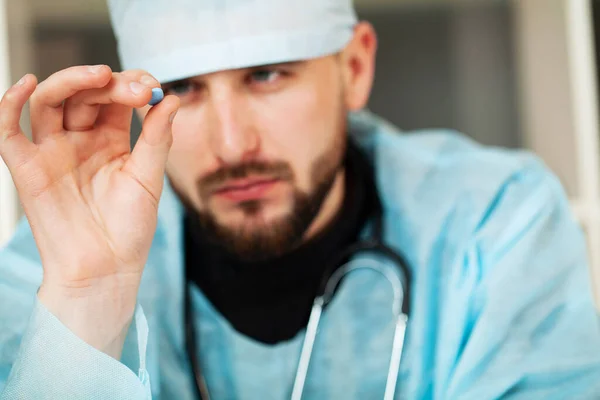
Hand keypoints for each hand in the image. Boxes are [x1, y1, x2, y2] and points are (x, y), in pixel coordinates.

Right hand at [0, 66, 179, 357]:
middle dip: (110, 84)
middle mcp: (80, 139)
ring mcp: (52, 150)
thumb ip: (157, 138)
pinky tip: (26, 82)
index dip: (131, 86)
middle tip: (135, 88)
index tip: (153, 88)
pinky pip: (9, 130)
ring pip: (50, 101)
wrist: (105, 269)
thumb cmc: (130, 228)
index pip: (115, 98)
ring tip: (100, 75)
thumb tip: (173, 98)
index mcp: (112, 139)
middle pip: (85, 94)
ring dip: (71, 81)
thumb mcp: (148, 179)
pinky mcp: (26, 167)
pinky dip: (11, 103)